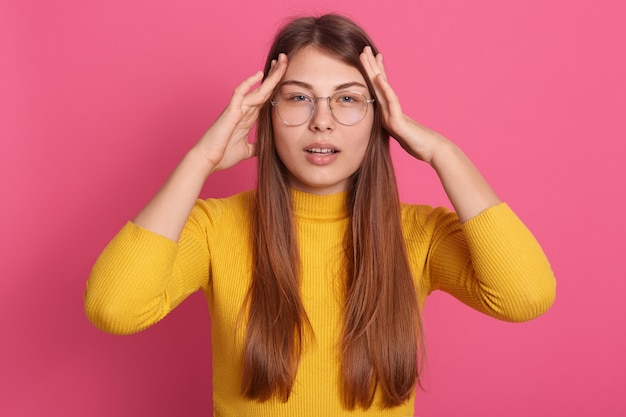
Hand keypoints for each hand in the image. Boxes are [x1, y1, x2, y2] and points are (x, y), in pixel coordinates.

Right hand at [194, 53, 287, 171]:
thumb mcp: (247, 151)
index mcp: (248, 118)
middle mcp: (244, 110)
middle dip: (275, 75)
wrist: (208, 160)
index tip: (285, 76)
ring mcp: (237, 109)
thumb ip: (256, 146)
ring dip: (270, 76)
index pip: (265, 98)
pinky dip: (249, 83)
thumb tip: (266, 147)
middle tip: (285, 60)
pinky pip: (240, 93)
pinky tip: (259, 74)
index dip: (275, 87)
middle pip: (264, 89)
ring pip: (257, 89)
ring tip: (281, 62)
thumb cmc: (223, 155)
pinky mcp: (230, 111)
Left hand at [360, 46, 444, 163]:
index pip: (379, 89)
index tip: (367, 59)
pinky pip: (390, 101)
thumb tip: (387, 123)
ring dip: (374, 70)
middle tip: (364, 49)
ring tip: (369, 55)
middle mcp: (391, 108)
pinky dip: (384, 88)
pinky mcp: (398, 120)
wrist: (431, 150)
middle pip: (379, 84)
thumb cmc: (418, 143)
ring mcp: (394, 112)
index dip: (374, 73)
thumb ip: (393, 126)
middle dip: (371, 66)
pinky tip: (378, 77)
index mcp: (389, 110)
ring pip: (382, 88)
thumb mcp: (399, 133)